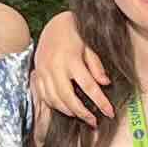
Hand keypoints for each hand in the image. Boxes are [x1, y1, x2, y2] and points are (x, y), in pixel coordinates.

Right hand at [34, 10, 109, 125]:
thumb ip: (96, 65)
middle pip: (69, 98)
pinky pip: (44, 96)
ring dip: (68, 111)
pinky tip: (65, 108)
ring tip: (81, 116)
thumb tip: (105, 83)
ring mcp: (44, 72)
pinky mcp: (38, 74)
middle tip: (94, 121)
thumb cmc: (75, 34)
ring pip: (55, 100)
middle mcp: (55, 67)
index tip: (109, 112)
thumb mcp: (89, 46)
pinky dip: (54, 105)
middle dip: (82, 113)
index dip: (100, 102)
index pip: (89, 86)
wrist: (54, 25)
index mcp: (72, 60)